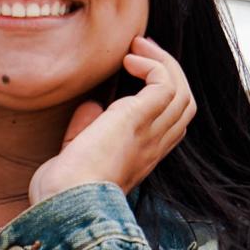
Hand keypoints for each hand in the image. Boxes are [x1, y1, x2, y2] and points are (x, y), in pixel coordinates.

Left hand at [27, 36, 195, 204]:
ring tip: (136, 47)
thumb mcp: (77, 151)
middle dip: (168, 71)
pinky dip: (152, 64)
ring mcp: (150, 133)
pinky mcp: (139, 119)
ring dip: (162, 61)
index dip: (162, 94)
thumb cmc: (64, 188)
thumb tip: (92, 104)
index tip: (136, 72)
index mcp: (142, 157)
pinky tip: (128, 60)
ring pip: (181, 90)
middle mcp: (153, 146)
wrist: (66, 203)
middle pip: (185, 104)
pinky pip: (165, 83)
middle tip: (141, 51)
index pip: (171, 123)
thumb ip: (88, 127)